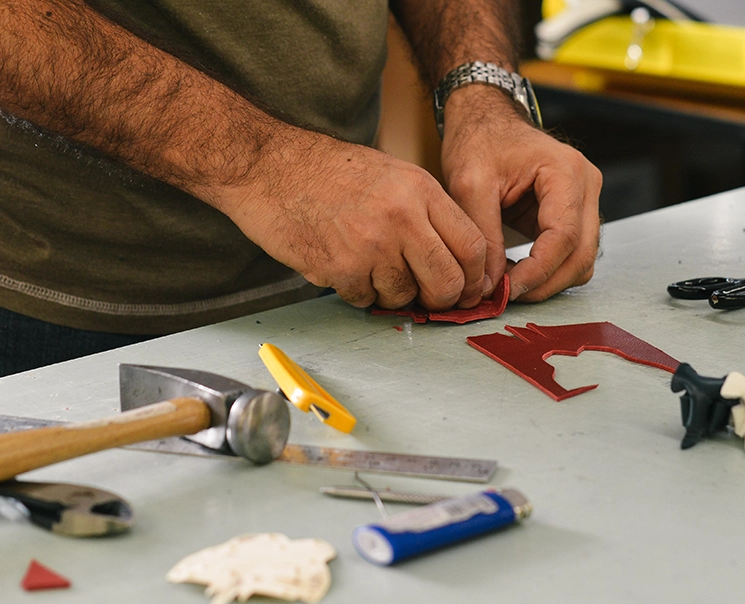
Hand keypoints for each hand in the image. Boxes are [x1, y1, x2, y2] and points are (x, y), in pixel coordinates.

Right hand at [221, 135, 489, 310]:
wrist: (268, 167)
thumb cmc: (327, 171)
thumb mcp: (392, 174)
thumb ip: (426, 212)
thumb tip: (457, 260)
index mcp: (420, 189)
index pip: (473, 245)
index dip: (476, 276)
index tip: (469, 287)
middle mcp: (401, 217)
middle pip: (448, 281)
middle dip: (443, 298)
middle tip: (431, 297)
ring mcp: (371, 245)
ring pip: (405, 297)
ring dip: (393, 294)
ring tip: (372, 268)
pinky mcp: (340, 269)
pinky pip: (366, 301)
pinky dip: (359, 293)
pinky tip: (345, 266)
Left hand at [439, 85, 601, 301]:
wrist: (485, 121)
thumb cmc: (479, 140)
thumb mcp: (470, 184)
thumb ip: (482, 234)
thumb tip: (490, 284)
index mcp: (566, 172)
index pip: (563, 237)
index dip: (537, 272)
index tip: (505, 290)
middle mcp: (586, 185)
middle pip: (582, 254)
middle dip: (545, 283)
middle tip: (506, 296)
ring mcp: (585, 200)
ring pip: (582, 260)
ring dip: (549, 280)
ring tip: (508, 284)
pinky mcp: (574, 213)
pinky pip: (571, 253)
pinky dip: (548, 270)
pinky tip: (517, 272)